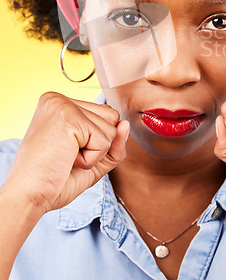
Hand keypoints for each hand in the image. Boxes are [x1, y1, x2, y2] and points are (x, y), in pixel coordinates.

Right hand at [1, 92, 128, 213]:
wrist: (28, 198)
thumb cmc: (54, 181)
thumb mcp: (93, 160)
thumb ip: (114, 143)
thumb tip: (126, 124)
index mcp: (59, 104)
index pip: (104, 114)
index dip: (96, 142)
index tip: (66, 152)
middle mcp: (59, 99)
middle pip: (112, 117)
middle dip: (98, 145)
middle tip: (67, 156)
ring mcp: (63, 105)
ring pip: (112, 128)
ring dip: (95, 153)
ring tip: (66, 157)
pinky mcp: (68, 117)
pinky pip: (104, 141)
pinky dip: (91, 159)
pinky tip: (67, 159)